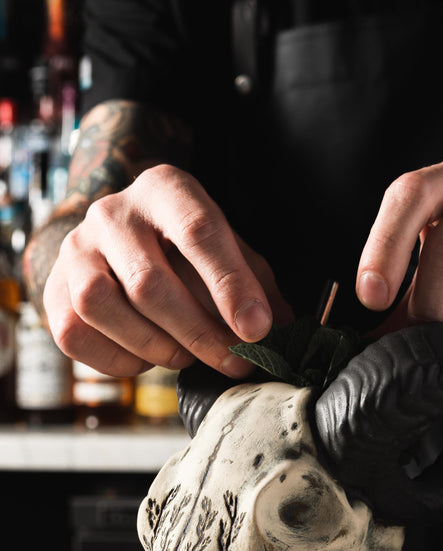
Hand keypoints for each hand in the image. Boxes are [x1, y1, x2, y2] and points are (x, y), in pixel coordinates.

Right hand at [43, 164, 292, 376]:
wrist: (121, 242)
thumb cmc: (187, 250)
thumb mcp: (231, 250)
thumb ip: (257, 284)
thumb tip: (283, 331)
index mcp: (165, 189)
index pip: (198, 231)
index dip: (230, 284)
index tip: (257, 329)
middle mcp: (112, 212)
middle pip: (150, 283)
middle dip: (201, 334)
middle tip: (235, 361)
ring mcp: (76, 249)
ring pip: (103, 307)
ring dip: (155, 346)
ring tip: (187, 357)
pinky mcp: (52, 288)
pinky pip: (75, 334)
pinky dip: (118, 360)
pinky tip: (146, 357)